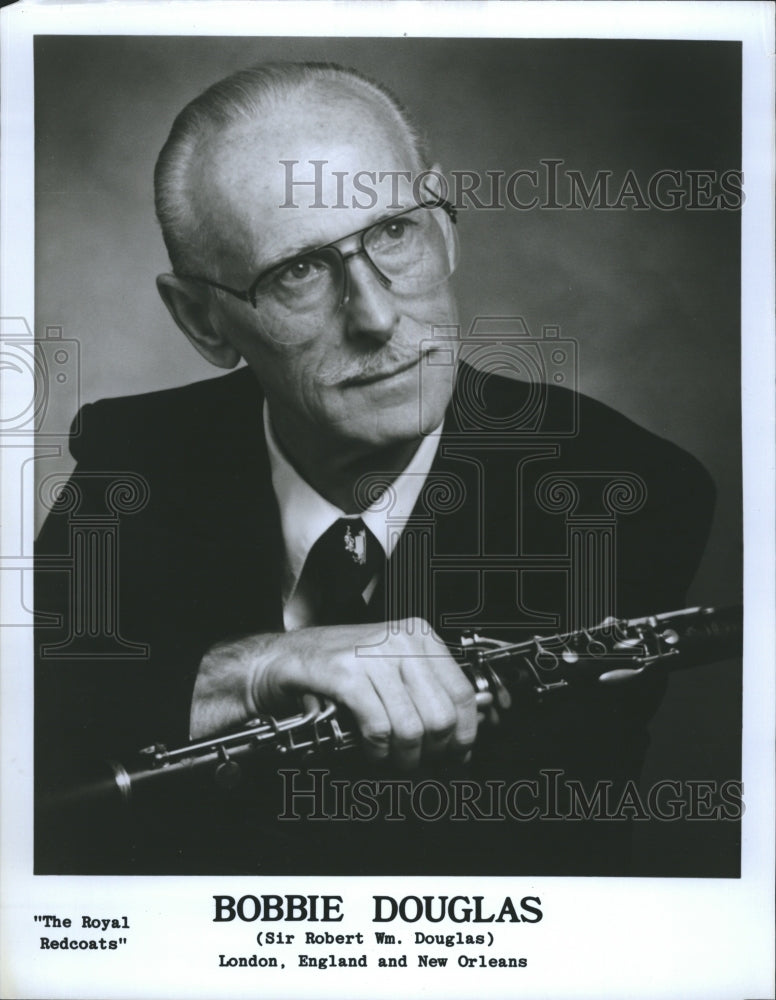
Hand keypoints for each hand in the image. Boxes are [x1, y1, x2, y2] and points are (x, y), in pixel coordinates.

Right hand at [190, 619, 480, 768]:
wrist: (280, 660)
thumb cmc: (337, 667)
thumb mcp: (390, 668)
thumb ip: (425, 692)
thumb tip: (461, 736)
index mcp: (418, 636)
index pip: (462, 693)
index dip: (465, 734)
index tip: (457, 756)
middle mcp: (400, 640)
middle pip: (441, 716)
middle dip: (433, 751)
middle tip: (418, 762)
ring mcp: (371, 656)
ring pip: (412, 727)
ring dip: (403, 757)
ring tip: (393, 760)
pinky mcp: (344, 675)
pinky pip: (379, 727)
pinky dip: (378, 750)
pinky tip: (372, 751)